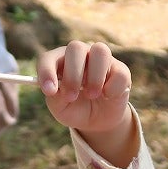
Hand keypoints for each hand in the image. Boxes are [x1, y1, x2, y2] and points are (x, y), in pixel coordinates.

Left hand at [36, 42, 135, 163]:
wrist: (98, 120)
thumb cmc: (75, 109)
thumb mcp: (61, 109)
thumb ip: (55, 99)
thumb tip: (57, 89)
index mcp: (61, 62)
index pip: (49, 58)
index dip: (47, 72)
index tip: (49, 91)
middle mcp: (81, 55)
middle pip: (75, 47)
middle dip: (72, 75)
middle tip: (71, 97)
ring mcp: (102, 60)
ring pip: (100, 51)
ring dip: (94, 76)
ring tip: (91, 95)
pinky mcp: (120, 71)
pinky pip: (119, 72)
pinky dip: (112, 88)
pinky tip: (107, 96)